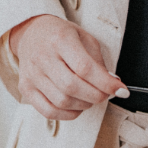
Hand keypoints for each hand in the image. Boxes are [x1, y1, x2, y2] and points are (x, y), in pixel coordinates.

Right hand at [9, 14, 128, 119]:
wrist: (31, 33)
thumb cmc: (61, 36)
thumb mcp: (84, 38)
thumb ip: (98, 62)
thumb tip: (112, 85)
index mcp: (60, 40)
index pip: (85, 68)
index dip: (106, 83)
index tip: (121, 90)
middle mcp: (42, 57)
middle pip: (72, 87)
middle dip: (96, 96)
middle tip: (105, 94)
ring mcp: (32, 74)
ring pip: (62, 101)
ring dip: (84, 105)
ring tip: (90, 97)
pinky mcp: (26, 88)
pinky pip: (48, 111)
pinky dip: (67, 114)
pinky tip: (76, 107)